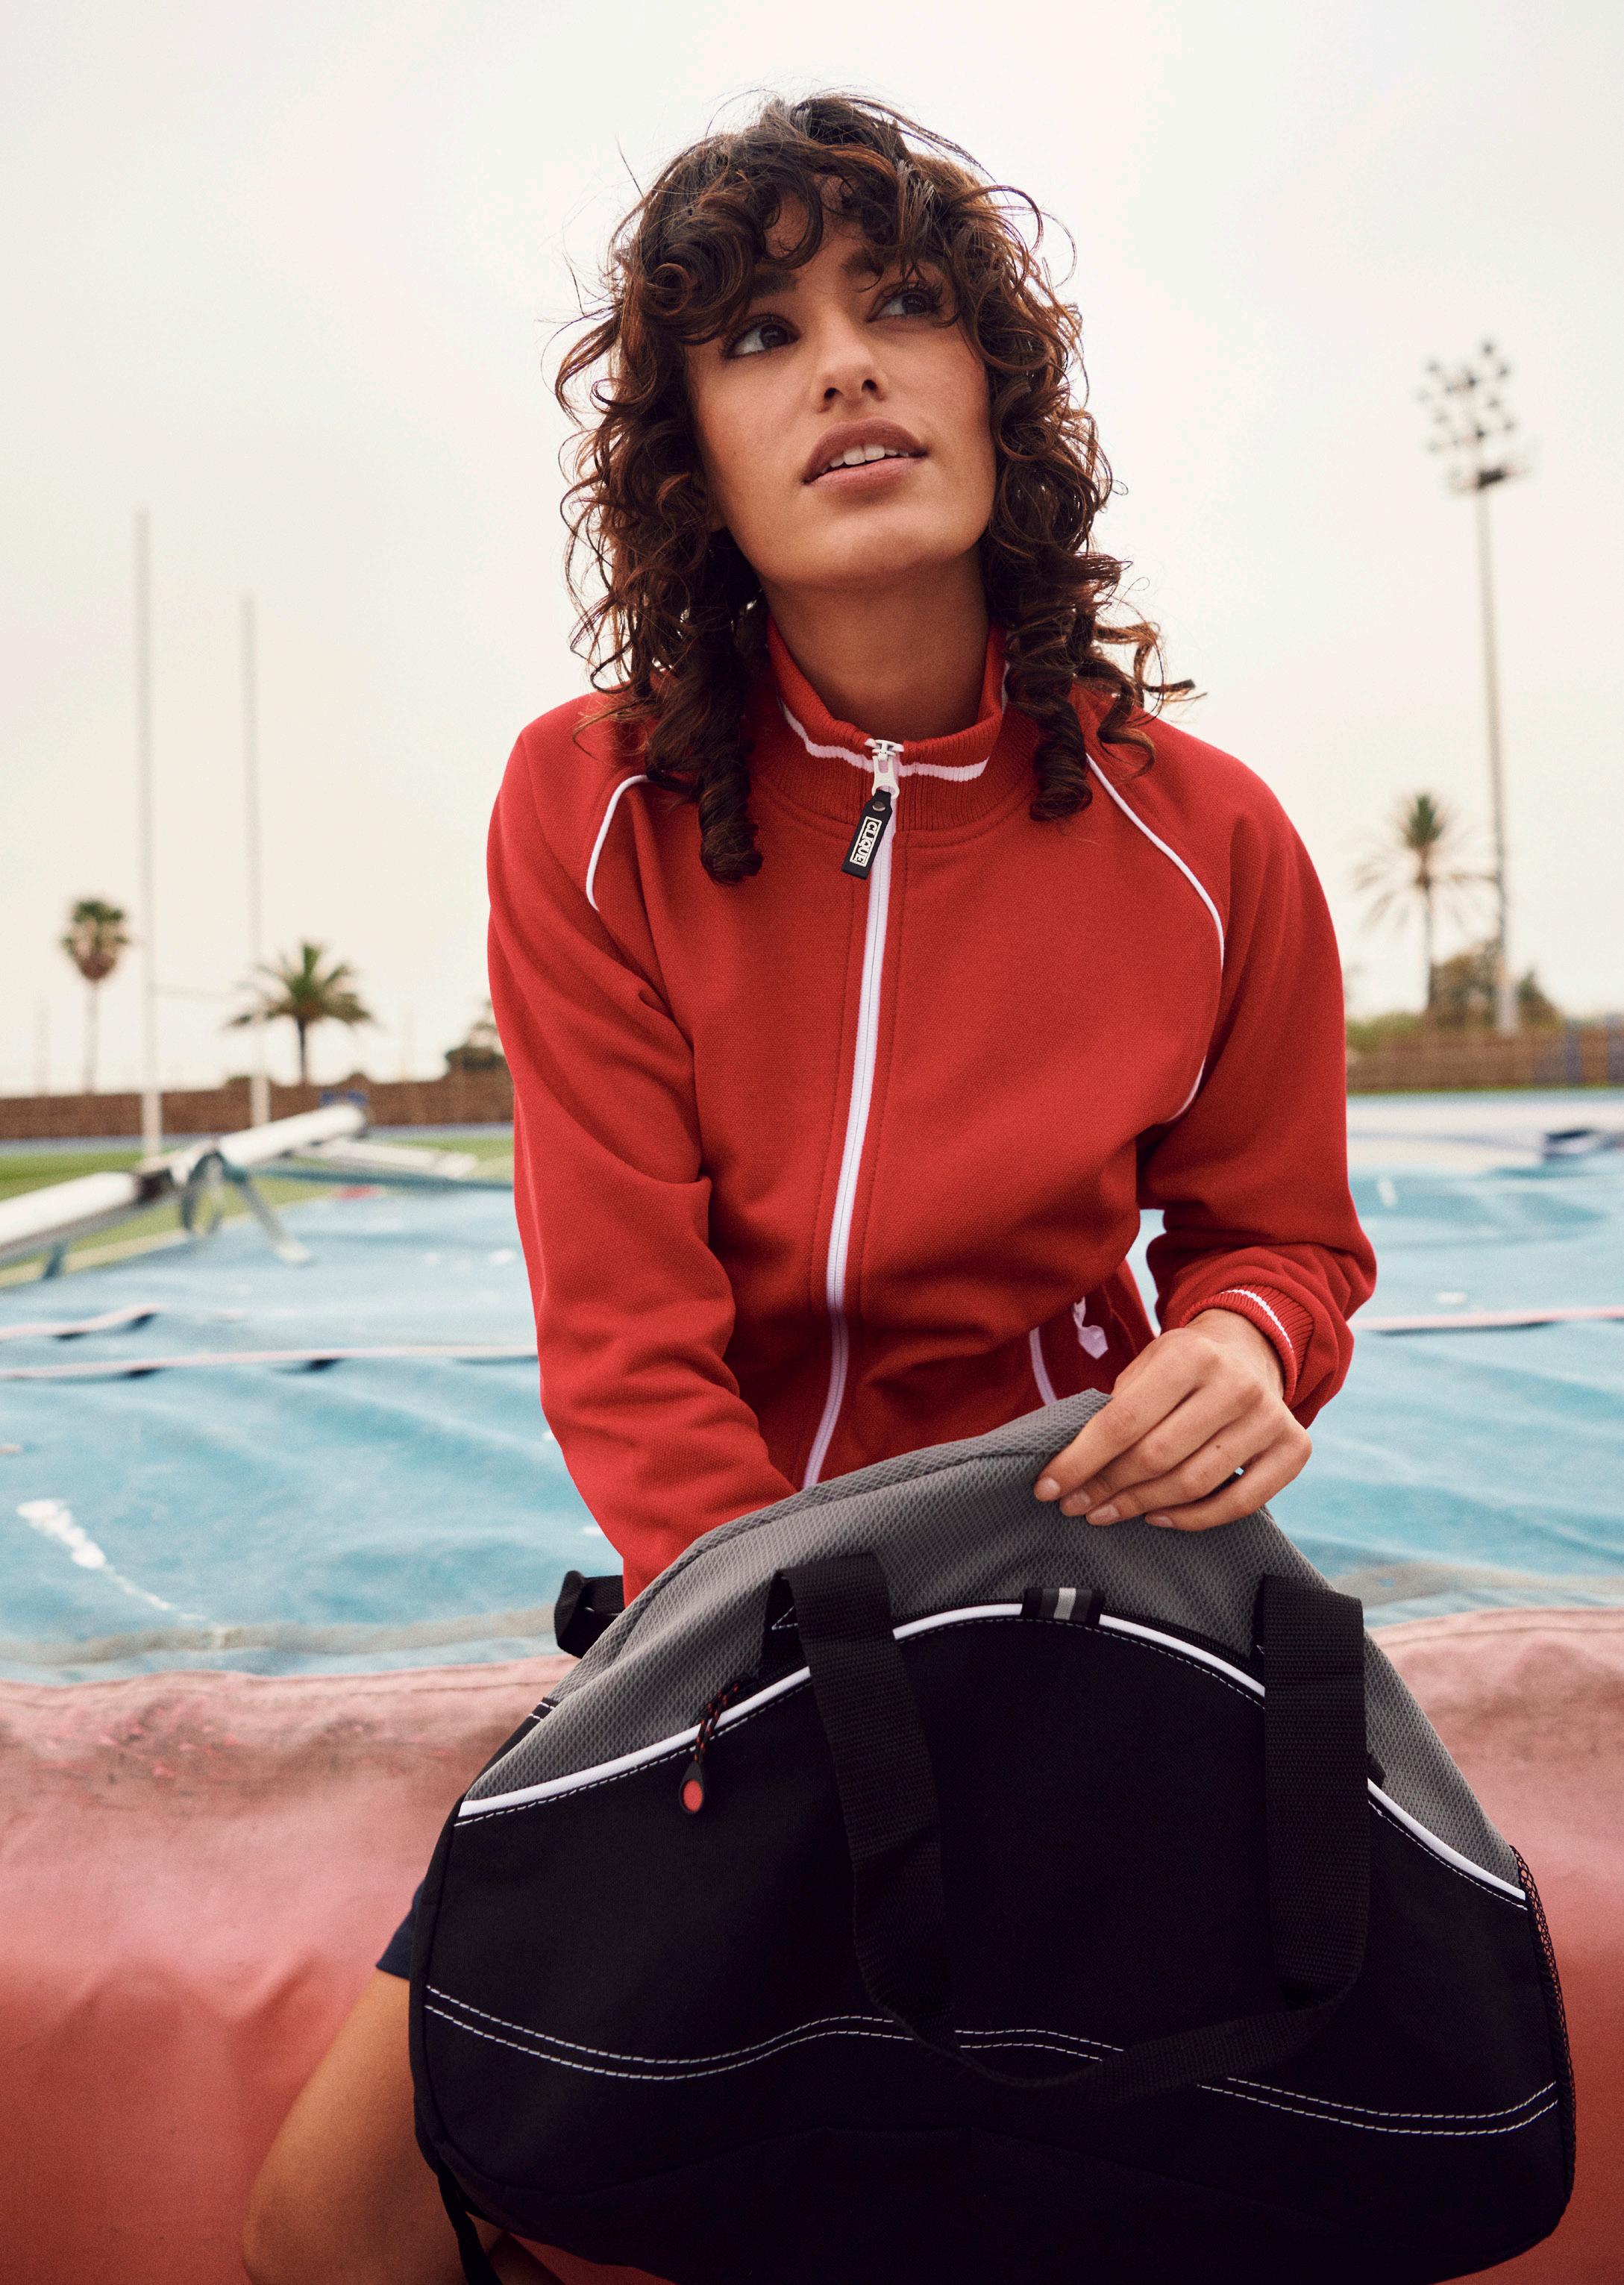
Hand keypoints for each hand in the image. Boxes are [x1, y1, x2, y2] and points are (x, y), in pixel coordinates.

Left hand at [1031, 1309, 1309, 1531]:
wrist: (1250, 1352)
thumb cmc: (1183, 1368)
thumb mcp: (1146, 1366)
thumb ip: (1114, 1408)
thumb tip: (1069, 1470)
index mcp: (1190, 1355)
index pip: (1123, 1421)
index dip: (1080, 1460)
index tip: (1048, 1489)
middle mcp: (1235, 1385)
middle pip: (1156, 1456)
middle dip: (1106, 1487)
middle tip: (1075, 1506)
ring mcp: (1269, 1418)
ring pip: (1193, 1484)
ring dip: (1141, 1506)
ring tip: (1107, 1513)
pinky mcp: (1293, 1449)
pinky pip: (1239, 1504)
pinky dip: (1193, 1519)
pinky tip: (1157, 1518)